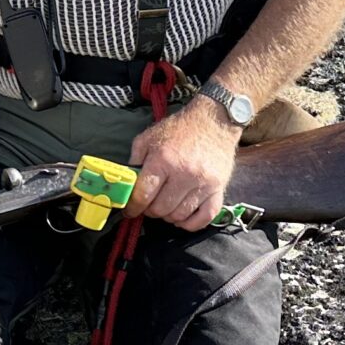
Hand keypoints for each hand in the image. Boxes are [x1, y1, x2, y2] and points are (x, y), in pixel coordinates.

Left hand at [126, 100, 239, 230]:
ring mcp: (203, 183)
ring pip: (179, 215)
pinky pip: (204, 218)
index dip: (132, 207)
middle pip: (160, 208)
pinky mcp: (219, 189)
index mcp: (163, 159)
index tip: (130, 210)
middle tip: (149, 204)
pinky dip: (190, 223)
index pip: (143, 195)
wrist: (214, 121)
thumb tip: (125, 185)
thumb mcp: (148, 138)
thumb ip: (134, 161)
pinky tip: (182, 216)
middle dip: (150, 210)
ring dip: (168, 216)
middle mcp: (184, 173)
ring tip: (165, 206)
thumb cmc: (179, 130)